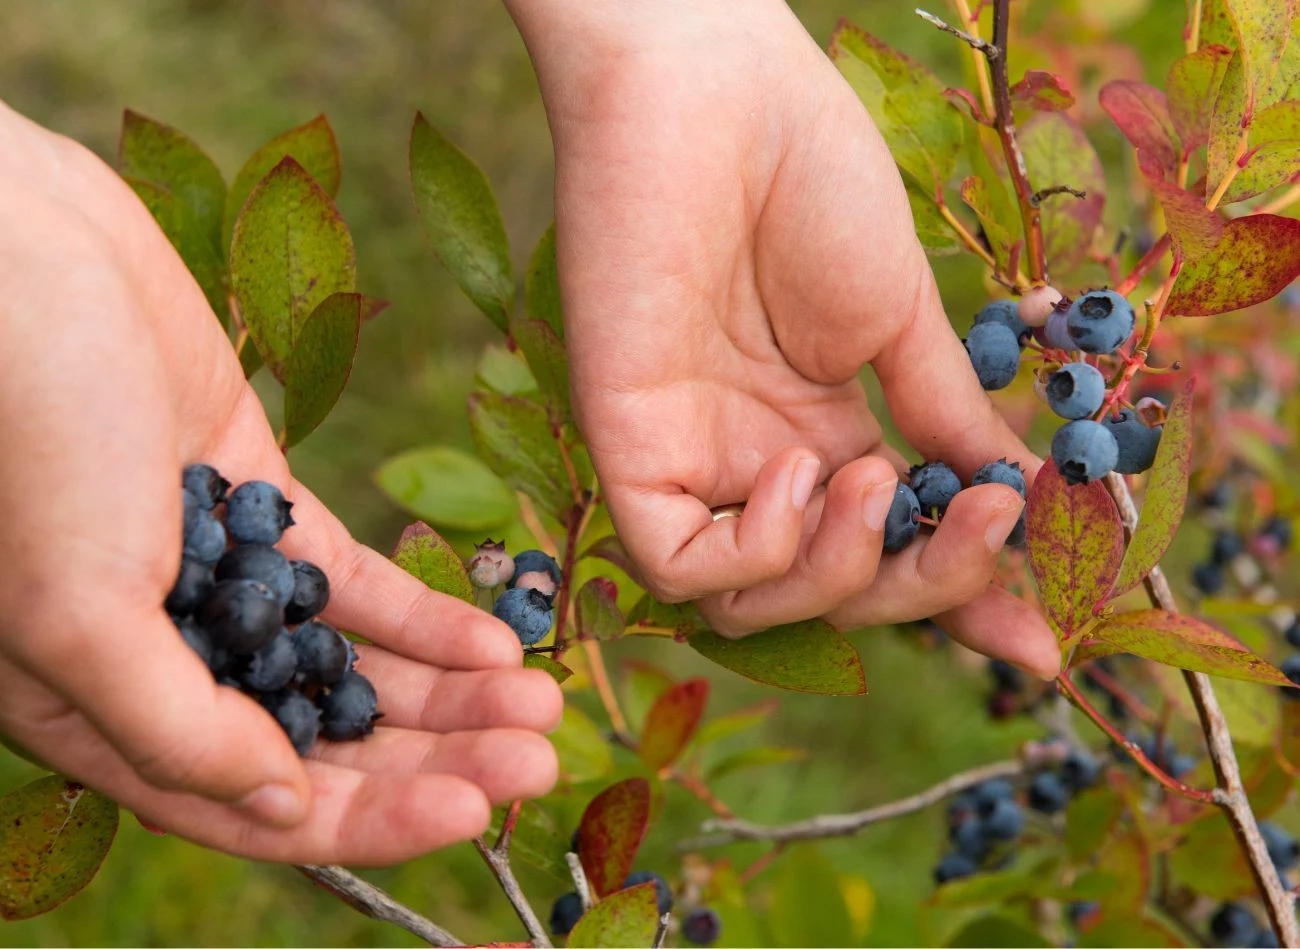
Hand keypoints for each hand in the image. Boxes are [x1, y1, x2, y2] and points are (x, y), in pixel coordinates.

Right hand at [0, 101, 561, 864]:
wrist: (20, 263)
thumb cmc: (21, 440)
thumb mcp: (75, 611)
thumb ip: (172, 727)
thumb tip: (281, 802)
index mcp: (100, 712)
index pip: (253, 802)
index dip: (368, 822)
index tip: (474, 814)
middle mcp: (170, 658)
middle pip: (324, 741)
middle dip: (435, 759)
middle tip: (539, 762)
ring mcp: (225, 579)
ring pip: (354, 668)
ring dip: (449, 696)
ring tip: (541, 710)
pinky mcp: (265, 502)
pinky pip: (359, 582)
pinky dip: (425, 617)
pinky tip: (495, 645)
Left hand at [507, 1, 1058, 676]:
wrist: (721, 95)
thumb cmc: (810, 180)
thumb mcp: (900, 321)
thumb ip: (943, 420)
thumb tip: (1022, 501)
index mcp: (824, 434)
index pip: (892, 550)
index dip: (960, 604)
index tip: (1043, 646)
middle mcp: (758, 464)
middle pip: (837, 594)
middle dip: (925, 584)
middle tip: (985, 516)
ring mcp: (693, 462)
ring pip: (757, 605)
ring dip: (845, 569)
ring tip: (872, 473)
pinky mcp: (627, 448)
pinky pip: (681, 566)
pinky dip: (758, 551)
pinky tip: (800, 470)